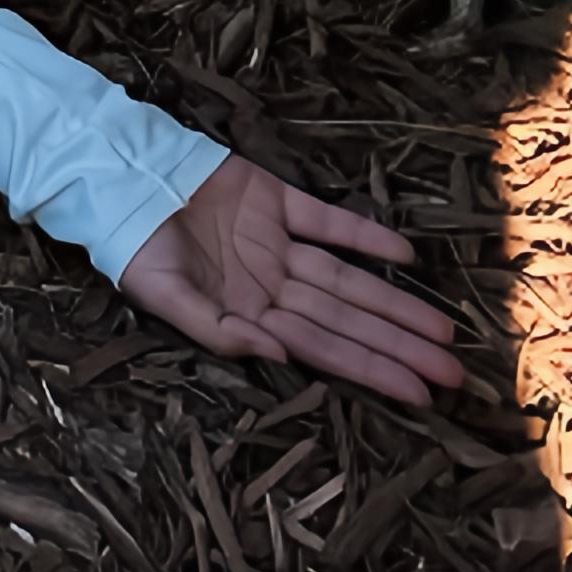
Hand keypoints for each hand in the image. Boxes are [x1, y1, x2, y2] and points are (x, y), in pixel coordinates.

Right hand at [121, 158, 463, 408]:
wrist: (115, 175)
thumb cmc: (132, 247)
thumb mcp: (163, 296)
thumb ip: (215, 330)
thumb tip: (272, 355)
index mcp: (250, 314)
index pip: (324, 349)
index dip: (372, 370)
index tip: (420, 395)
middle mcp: (273, 285)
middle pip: (348, 321)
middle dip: (400, 348)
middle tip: (456, 377)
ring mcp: (277, 243)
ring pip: (348, 280)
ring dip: (394, 304)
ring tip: (442, 332)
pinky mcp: (276, 198)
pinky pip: (327, 221)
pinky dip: (364, 236)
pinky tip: (404, 256)